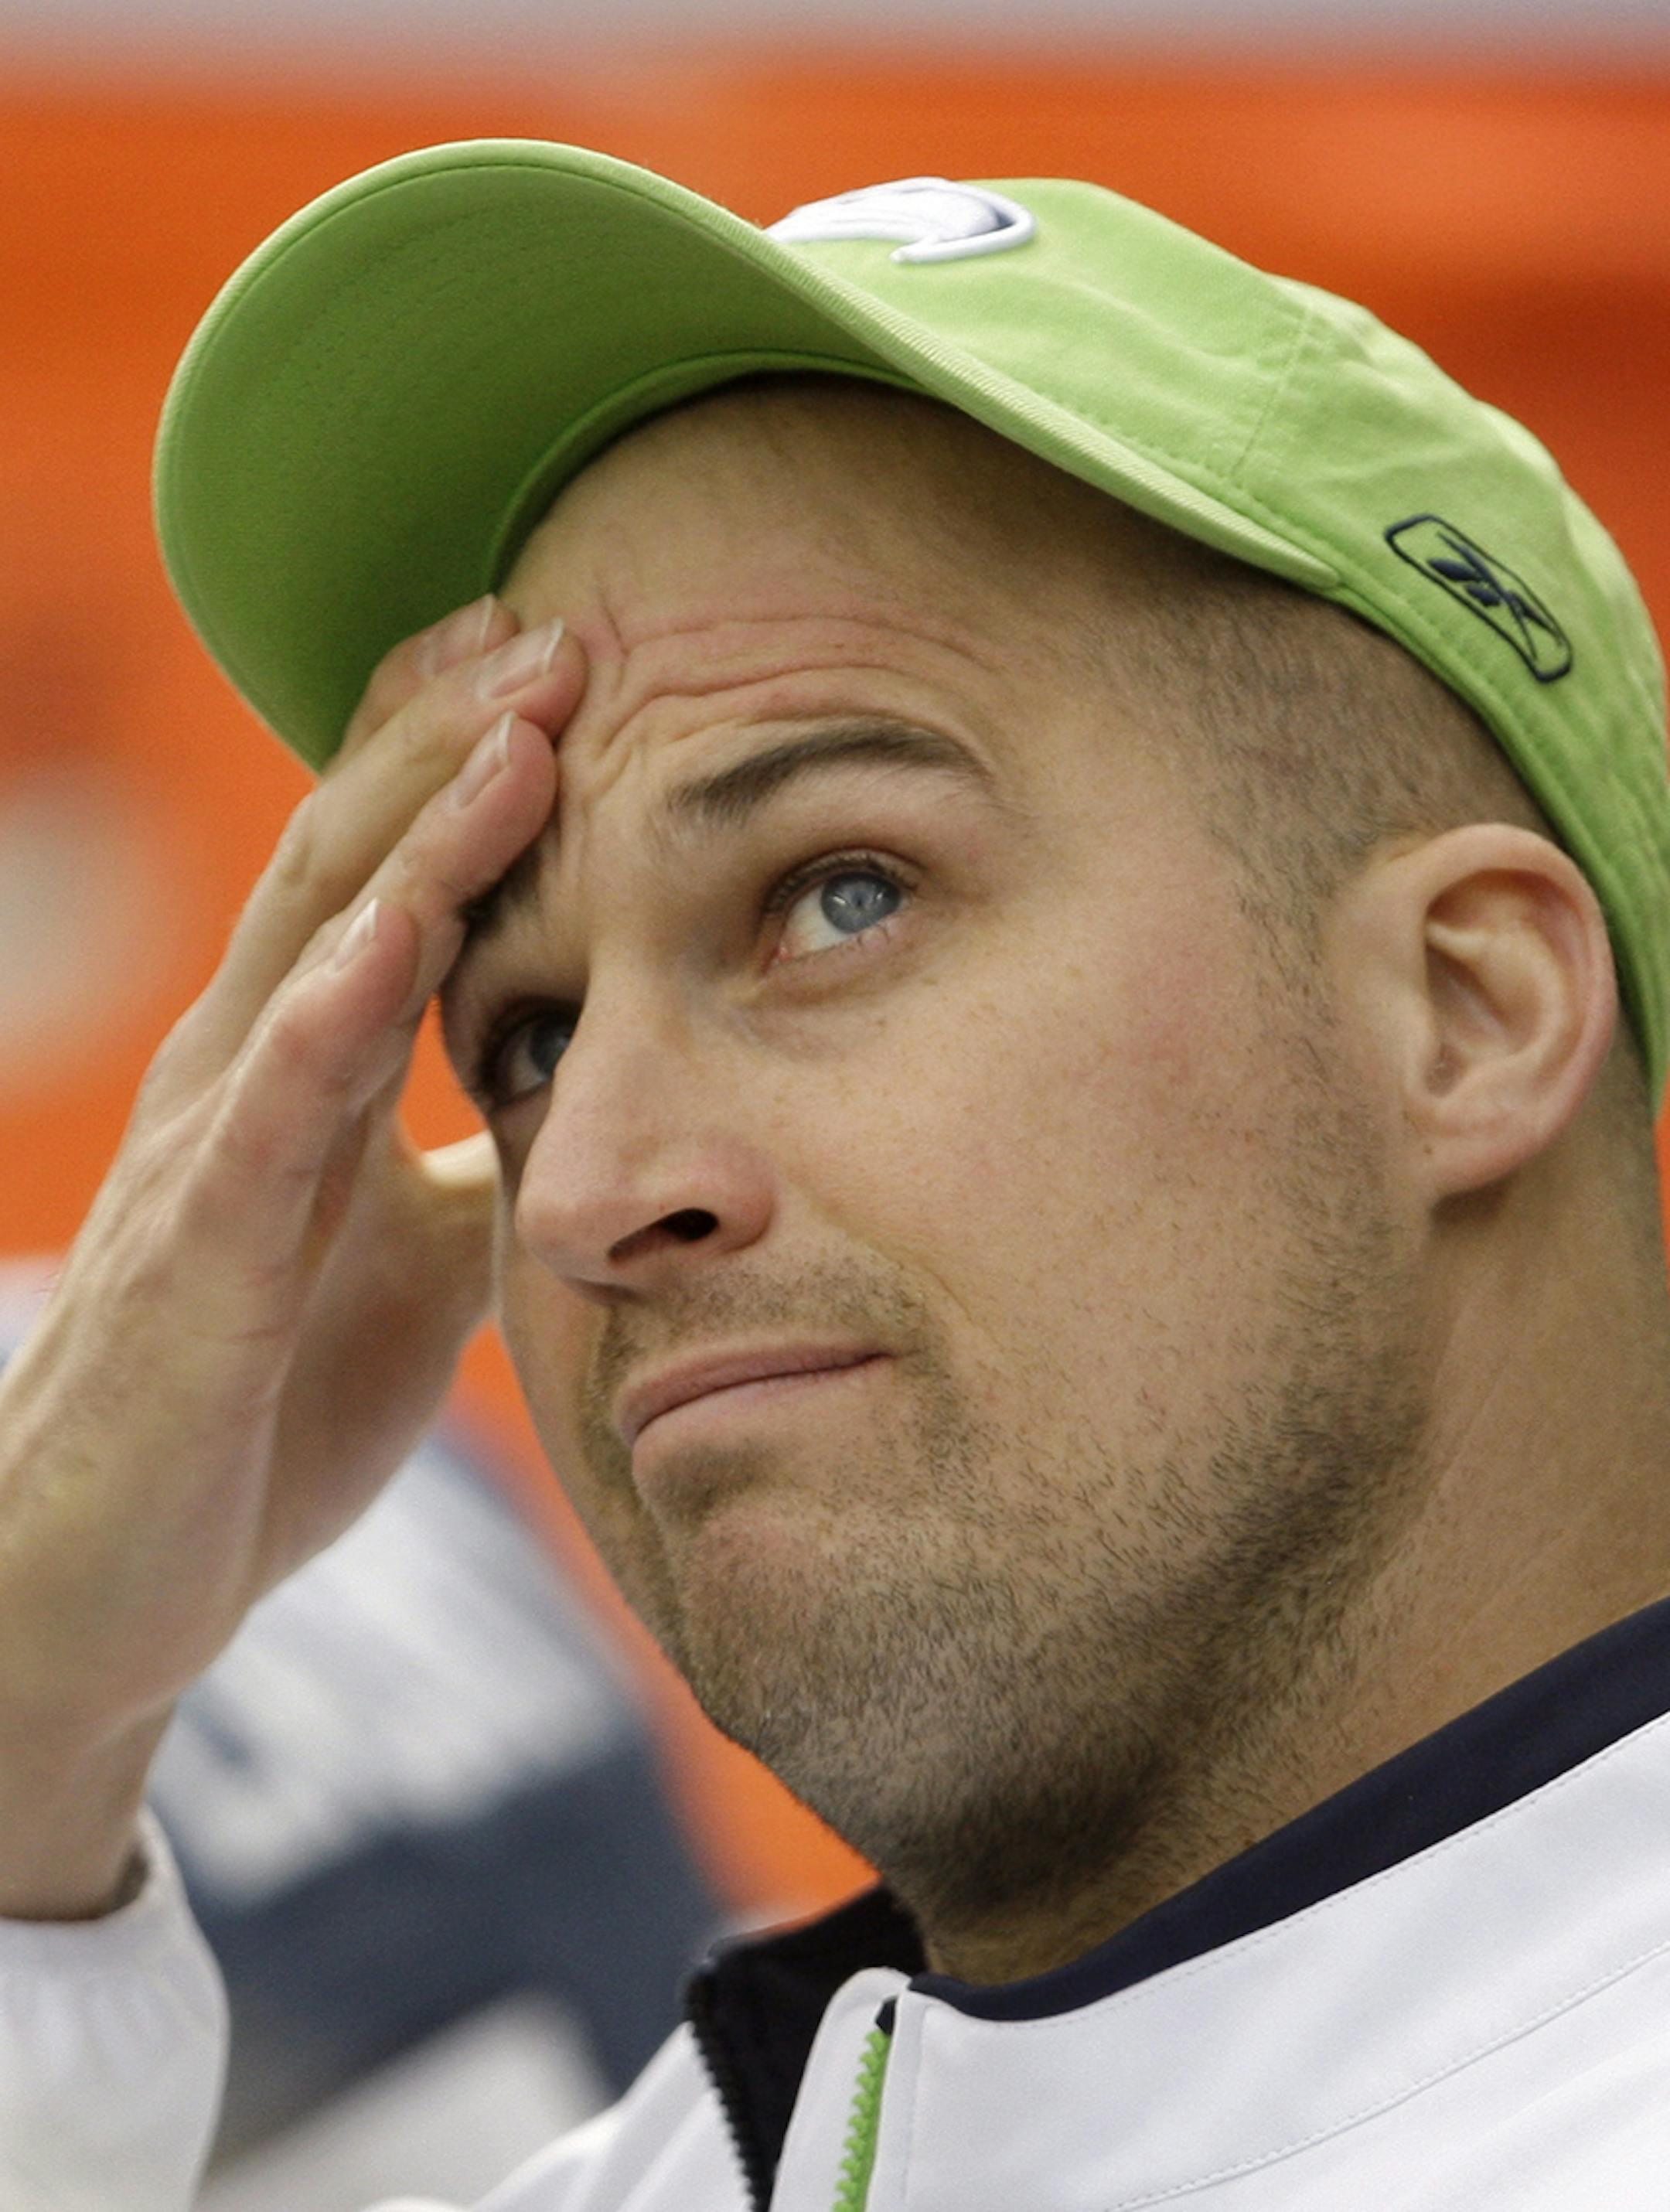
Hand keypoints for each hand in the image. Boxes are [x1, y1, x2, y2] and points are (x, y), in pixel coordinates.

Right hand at [0, 596, 581, 1914]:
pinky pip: (272, 1113)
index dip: (458, 754)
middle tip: (558, 622)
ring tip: (513, 719)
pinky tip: (401, 928)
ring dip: (414, 828)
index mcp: (298, 1063)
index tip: (558, 648)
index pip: (379, 869)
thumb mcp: (407, 1254)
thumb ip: (471, 1159)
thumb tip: (573, 1102)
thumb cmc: (262, 1399)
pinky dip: (337, 1009)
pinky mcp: (197, 1258)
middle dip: (449, 737)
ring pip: (312, 949)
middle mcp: (242, 1072)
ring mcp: (210, 1151)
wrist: (115, 1576)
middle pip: (345, 860)